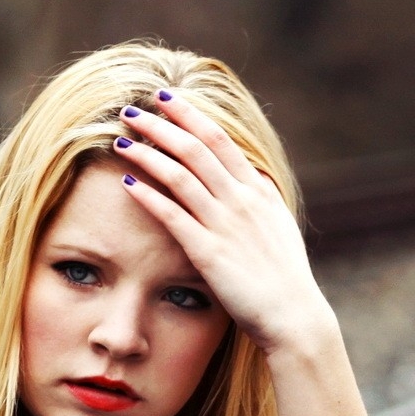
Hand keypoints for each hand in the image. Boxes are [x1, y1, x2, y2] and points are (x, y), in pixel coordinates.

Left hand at [115, 93, 338, 359]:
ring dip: (148, 154)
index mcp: (257, 190)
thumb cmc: (285, 276)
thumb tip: (253, 174)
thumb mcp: (280, 226)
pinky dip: (148, 195)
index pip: (219, 139)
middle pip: (195, 149)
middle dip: (161, 125)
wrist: (293, 316)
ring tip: (121, 140)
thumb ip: (264, 198)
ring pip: (180, 176)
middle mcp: (241, 201)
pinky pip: (173, 215)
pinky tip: (127, 181)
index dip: (189, 114)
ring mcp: (225, 225)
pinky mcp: (209, 253)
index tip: (165, 99)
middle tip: (132, 110)